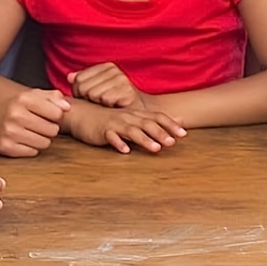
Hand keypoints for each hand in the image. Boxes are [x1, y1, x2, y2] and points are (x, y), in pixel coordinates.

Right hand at [0, 89, 68, 157]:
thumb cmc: (12, 106)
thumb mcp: (30, 95)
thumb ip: (52, 97)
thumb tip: (68, 107)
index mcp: (24, 98)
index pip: (57, 113)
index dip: (56, 115)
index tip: (49, 115)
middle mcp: (16, 115)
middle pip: (52, 130)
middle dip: (50, 129)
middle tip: (40, 125)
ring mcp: (10, 132)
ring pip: (44, 143)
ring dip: (42, 139)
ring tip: (31, 132)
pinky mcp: (6, 148)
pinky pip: (33, 152)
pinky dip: (31, 148)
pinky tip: (23, 140)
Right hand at [63, 98, 185, 153]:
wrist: (83, 114)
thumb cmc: (109, 119)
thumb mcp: (131, 119)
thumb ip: (150, 122)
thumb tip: (175, 121)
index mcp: (136, 114)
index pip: (157, 117)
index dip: (170, 124)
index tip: (184, 133)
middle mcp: (128, 117)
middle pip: (147, 124)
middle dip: (161, 133)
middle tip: (173, 143)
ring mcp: (115, 123)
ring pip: (131, 131)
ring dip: (144, 139)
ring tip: (155, 148)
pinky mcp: (102, 131)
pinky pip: (110, 137)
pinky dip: (118, 143)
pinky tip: (125, 151)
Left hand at [68, 63, 143, 108]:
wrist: (139, 112)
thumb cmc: (115, 102)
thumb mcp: (97, 89)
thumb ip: (82, 81)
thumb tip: (70, 77)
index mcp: (106, 67)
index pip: (78, 79)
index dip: (79, 92)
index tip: (88, 98)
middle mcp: (114, 71)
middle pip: (84, 87)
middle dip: (87, 99)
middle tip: (97, 104)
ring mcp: (122, 80)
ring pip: (93, 94)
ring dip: (97, 104)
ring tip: (106, 106)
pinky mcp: (128, 91)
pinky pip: (105, 100)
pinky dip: (106, 107)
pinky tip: (113, 108)